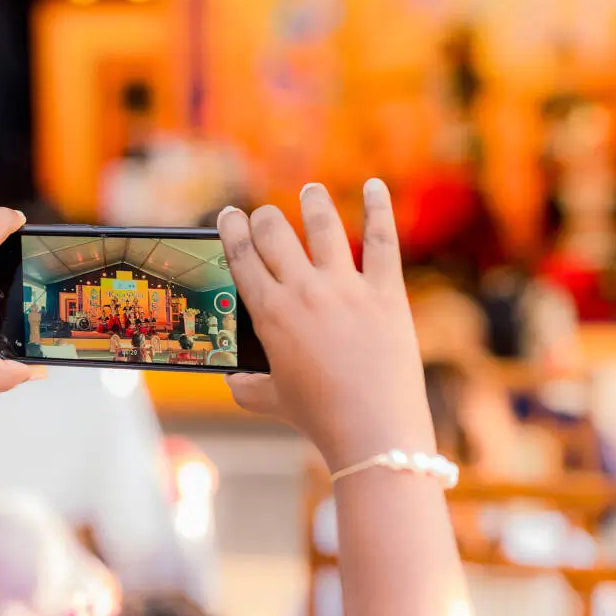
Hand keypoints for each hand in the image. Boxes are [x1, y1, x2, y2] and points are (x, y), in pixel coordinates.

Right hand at [219, 180, 435, 469]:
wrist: (372, 430)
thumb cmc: (319, 417)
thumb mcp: (273, 400)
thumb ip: (247, 386)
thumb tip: (233, 380)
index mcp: (270, 314)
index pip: (241, 256)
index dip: (232, 229)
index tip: (229, 215)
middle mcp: (303, 291)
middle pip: (274, 233)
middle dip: (265, 218)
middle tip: (266, 217)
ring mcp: (346, 288)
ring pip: (323, 226)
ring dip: (312, 203)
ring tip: (310, 191)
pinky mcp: (386, 293)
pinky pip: (383, 241)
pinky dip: (379, 209)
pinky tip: (374, 185)